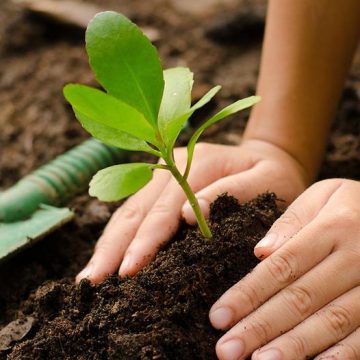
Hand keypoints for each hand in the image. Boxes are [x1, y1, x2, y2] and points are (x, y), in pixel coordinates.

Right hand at [76, 139, 307, 283]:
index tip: (129, 270)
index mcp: (198, 163)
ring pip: (128, 211)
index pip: (165, 208)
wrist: (268, 158)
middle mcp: (171, 165)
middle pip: (137, 209)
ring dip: (108, 244)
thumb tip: (188, 215)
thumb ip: (232, 193)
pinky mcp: (159, 186)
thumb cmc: (272, 176)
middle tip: (92, 282)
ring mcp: (161, 174)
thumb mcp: (267, 181)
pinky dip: (117, 236)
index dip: (146, 240)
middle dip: (114, 247)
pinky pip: (133, 211)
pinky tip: (106, 256)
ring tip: (90, 275)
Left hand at [210, 178, 359, 359]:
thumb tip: (260, 253)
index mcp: (332, 228)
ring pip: (331, 321)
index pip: (282, 267)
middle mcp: (355, 259)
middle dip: (260, 327)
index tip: (218, 316)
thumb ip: (292, 222)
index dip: (248, 294)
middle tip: (227, 350)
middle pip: (300, 298)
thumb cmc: (350, 204)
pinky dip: (341, 355)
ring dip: (293, 346)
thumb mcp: (322, 196)